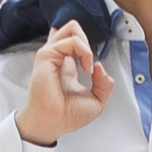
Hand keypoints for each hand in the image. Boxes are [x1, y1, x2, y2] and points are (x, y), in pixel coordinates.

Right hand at [16, 19, 110, 143]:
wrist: (53, 123)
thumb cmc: (66, 116)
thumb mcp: (96, 101)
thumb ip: (104, 84)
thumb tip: (100, 66)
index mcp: (66, 65)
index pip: (72, 40)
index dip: (86, 45)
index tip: (93, 67)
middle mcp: (58, 57)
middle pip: (72, 29)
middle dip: (86, 38)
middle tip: (89, 61)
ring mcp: (52, 55)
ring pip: (71, 28)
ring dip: (86, 44)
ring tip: (88, 63)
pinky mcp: (47, 56)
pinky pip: (70, 41)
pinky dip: (83, 50)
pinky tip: (86, 67)